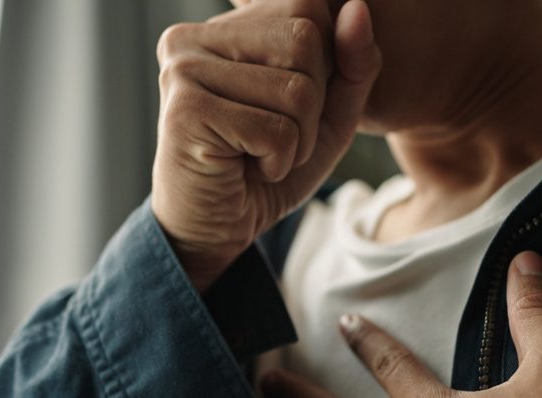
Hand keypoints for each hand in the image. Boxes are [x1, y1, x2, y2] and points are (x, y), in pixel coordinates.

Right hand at [152, 0, 380, 290]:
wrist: (214, 231)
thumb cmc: (266, 169)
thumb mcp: (328, 115)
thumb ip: (352, 64)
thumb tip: (358, 9)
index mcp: (223, 27)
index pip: (307, 6)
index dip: (324, 63)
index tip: (289, 106)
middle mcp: (193, 37)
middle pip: (305, 39)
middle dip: (313, 103)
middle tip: (277, 137)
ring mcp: (184, 71)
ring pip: (296, 89)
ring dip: (297, 139)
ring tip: (262, 154)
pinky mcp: (186, 111)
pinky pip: (276, 130)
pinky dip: (279, 161)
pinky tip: (247, 169)